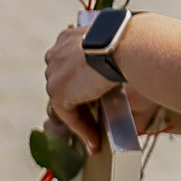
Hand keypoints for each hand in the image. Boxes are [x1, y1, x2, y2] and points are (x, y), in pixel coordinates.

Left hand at [45, 25, 118, 153]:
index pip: (65, 66)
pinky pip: (69, 117)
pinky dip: (83, 130)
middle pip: (63, 86)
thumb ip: (100, 55)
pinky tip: (96, 141)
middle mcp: (55, 55)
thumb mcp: (109, 45)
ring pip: (65, 104)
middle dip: (77, 103)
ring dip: (81, 121)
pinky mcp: (59, 93)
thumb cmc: (126, 42)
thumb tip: (109, 63)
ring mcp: (54, 75)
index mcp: (66, 39)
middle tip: (94, 119)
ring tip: (96, 136)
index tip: (89, 94)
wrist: (121, 44)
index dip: (77, 83)